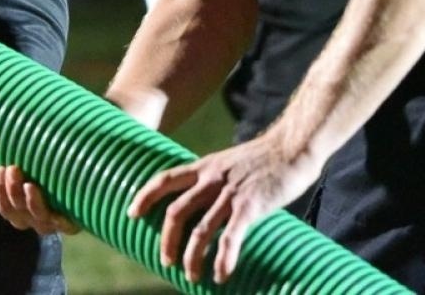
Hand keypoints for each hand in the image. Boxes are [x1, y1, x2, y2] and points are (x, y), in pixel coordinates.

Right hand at [0, 164, 79, 234]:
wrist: (80, 167)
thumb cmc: (37, 169)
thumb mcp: (10, 174)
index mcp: (18, 209)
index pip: (3, 206)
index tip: (0, 168)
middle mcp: (35, 219)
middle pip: (18, 215)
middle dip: (12, 193)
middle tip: (13, 168)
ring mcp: (55, 221)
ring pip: (38, 220)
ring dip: (32, 203)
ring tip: (30, 184)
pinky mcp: (75, 220)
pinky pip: (64, 224)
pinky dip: (58, 216)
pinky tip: (56, 203)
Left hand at [126, 127, 322, 284]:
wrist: (292, 147)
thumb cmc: (263, 158)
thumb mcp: (228, 162)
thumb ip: (213, 179)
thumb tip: (203, 200)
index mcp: (204, 166)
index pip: (165, 179)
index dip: (145, 196)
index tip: (132, 213)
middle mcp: (212, 179)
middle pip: (177, 211)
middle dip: (167, 240)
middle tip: (166, 260)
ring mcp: (230, 193)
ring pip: (201, 230)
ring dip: (192, 256)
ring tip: (190, 275)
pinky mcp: (251, 206)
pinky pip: (231, 237)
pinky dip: (223, 259)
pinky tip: (220, 275)